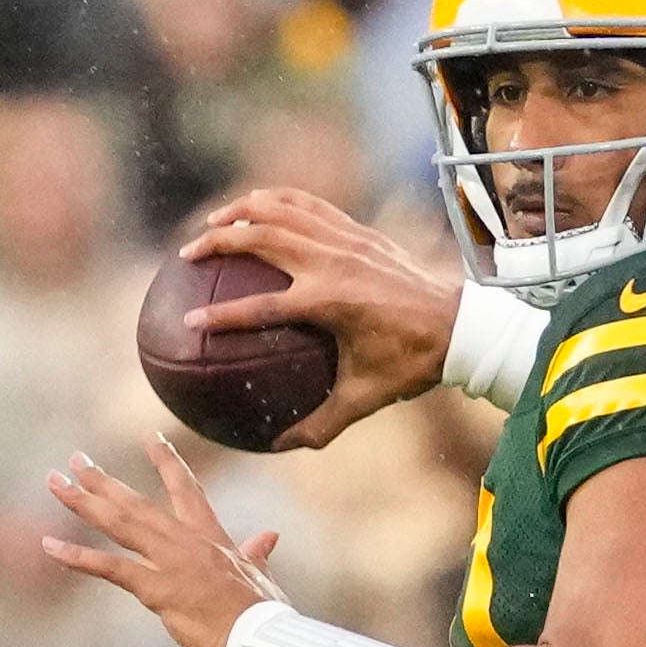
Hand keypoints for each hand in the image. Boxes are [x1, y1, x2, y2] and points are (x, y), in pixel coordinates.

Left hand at [44, 437, 283, 646]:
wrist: (261, 638)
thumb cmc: (263, 615)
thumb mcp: (261, 576)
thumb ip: (257, 553)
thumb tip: (269, 536)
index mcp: (211, 537)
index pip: (186, 489)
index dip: (167, 461)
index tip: (150, 437)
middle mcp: (185, 541)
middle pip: (136, 501)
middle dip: (102, 480)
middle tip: (74, 460)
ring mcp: (168, 561)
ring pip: (117, 522)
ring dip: (83, 501)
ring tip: (55, 483)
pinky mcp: (156, 588)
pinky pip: (109, 567)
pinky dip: (78, 556)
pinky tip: (51, 545)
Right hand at [180, 190, 455, 449]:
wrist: (458, 323)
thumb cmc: (410, 364)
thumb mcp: (365, 398)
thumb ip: (320, 424)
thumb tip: (280, 447)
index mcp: (327, 303)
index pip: (259, 308)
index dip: (220, 315)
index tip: (187, 322)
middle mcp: (331, 263)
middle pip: (259, 239)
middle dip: (217, 243)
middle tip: (187, 255)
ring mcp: (345, 240)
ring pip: (281, 211)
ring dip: (241, 211)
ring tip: (212, 221)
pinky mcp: (358, 229)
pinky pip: (309, 205)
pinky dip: (279, 200)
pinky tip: (257, 205)